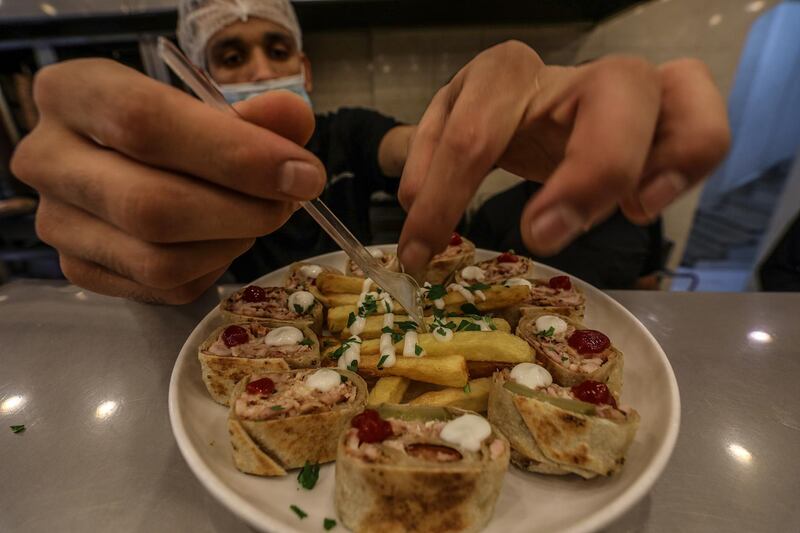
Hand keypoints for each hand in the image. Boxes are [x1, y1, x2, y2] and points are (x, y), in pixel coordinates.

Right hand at [11, 59, 324, 303]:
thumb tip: (293, 121)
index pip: (144, 123)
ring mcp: (57, 222)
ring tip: (256, 218)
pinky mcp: (78, 269)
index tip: (301, 174)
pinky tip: (220, 240)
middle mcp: (47, 158)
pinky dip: (211, 268)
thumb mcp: (208, 105)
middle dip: (243, 211)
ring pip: (159, 260)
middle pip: (152, 205)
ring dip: (231, 245)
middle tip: (288, 203)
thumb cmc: (173, 127)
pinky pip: (162, 288)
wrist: (123, 162)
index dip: (234, 154)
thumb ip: (256, 115)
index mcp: (73, 93)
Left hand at [397, 41, 729, 273]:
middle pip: (614, 93)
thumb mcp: (444, 134)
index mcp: (505, 72)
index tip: (422, 255)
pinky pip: (704, 129)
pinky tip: (641, 205)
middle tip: (543, 235)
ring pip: (679, 96)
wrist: (532, 107)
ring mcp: (634, 86)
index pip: (476, 134)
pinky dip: (687, 167)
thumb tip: (415, 210)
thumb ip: (428, 164)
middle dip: (588, 172)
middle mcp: (577, 70)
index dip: (445, 199)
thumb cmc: (492, 124)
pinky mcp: (669, 113)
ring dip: (659, 162)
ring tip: (630, 211)